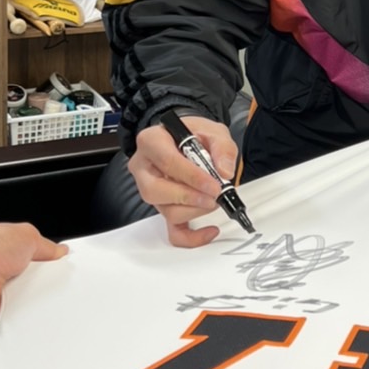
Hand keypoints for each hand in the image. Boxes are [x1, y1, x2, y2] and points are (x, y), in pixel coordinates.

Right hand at [130, 118, 237, 246]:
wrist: (187, 140)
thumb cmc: (194, 134)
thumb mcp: (212, 131)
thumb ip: (222, 148)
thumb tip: (224, 172)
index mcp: (151, 141)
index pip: (167, 162)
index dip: (192, 177)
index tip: (214, 185)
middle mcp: (143, 166)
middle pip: (156, 191)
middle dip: (189, 198)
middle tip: (213, 196)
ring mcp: (149, 189)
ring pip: (165, 210)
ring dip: (194, 210)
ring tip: (213, 200)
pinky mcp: (162, 206)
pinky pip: (171, 229)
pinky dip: (191, 237)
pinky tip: (209, 231)